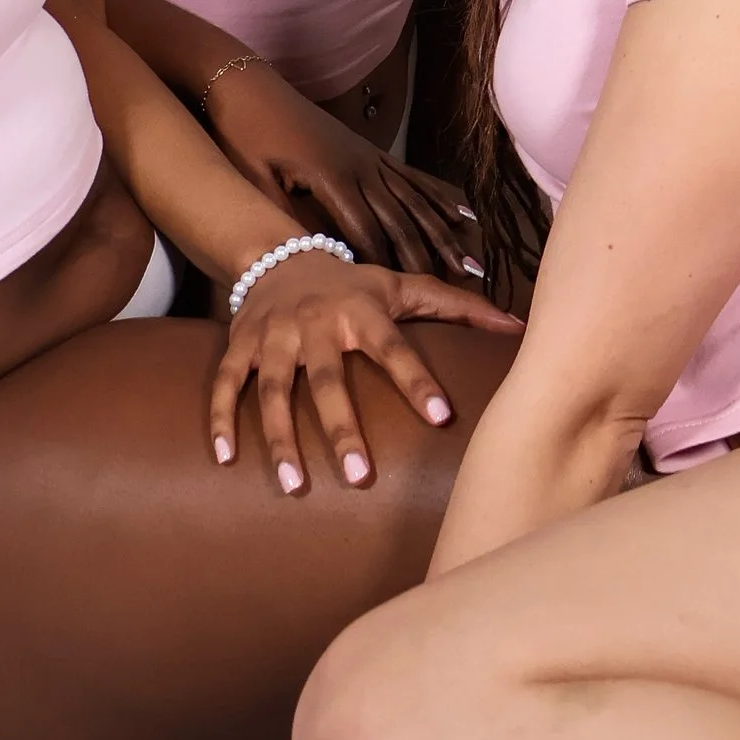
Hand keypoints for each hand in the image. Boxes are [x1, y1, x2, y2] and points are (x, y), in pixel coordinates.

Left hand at [207, 60, 477, 274]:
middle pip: (402, 219)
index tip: (410, 293)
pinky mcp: (370, 151)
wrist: (251, 89)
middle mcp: (360, 168)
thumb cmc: (246, 136)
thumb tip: (310, 258)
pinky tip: (463, 212)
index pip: (367, 230)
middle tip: (458, 288)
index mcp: (331, 178)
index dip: (389, 262)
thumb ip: (285, 216)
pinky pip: (412, 177)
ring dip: (445, 232)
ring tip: (471, 262)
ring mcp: (369, 157)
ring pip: (415, 200)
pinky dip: (439, 196)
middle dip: (429, 255)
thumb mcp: (255, 179)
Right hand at [210, 256, 518, 489]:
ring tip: (293, 486)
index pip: (394, 348)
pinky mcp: (240, 345)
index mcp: (361, 312)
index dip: (418, 381)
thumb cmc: (352, 284)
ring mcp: (273, 336)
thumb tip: (519, 326)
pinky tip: (226, 458)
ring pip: (272, 389)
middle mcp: (316, 324)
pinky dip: (221, 419)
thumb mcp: (402, 286)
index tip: (442, 419)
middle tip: (359, 477)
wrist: (279, 253)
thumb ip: (458, 307)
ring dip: (279, 438)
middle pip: (327, 380)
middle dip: (341, 429)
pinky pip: (225, 383)